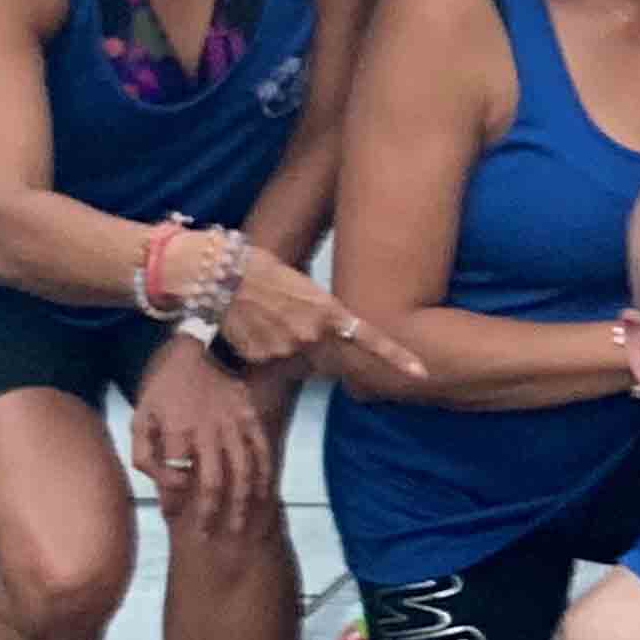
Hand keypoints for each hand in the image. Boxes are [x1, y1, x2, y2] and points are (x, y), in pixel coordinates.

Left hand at [131, 339, 272, 535]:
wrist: (198, 350)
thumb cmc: (164, 389)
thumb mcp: (141, 416)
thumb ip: (144, 453)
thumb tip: (162, 482)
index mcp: (178, 431)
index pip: (179, 477)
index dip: (176, 500)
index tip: (173, 516)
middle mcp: (209, 431)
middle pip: (216, 482)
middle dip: (213, 513)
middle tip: (210, 536)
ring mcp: (235, 424)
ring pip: (244, 471)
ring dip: (242, 502)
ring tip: (240, 526)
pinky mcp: (252, 418)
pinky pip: (262, 452)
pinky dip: (264, 476)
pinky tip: (262, 496)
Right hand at [198, 234, 428, 384]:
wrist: (216, 273)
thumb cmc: (261, 268)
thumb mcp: (304, 285)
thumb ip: (322, 314)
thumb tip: (333, 333)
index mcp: (328, 310)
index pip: (370, 338)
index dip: (398, 357)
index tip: (422, 372)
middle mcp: (311, 334)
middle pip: (324, 353)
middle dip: (313, 341)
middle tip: (287, 313)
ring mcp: (285, 348)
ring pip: (294, 357)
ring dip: (283, 341)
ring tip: (264, 313)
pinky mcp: (260, 358)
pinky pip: (268, 358)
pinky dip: (260, 345)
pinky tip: (249, 324)